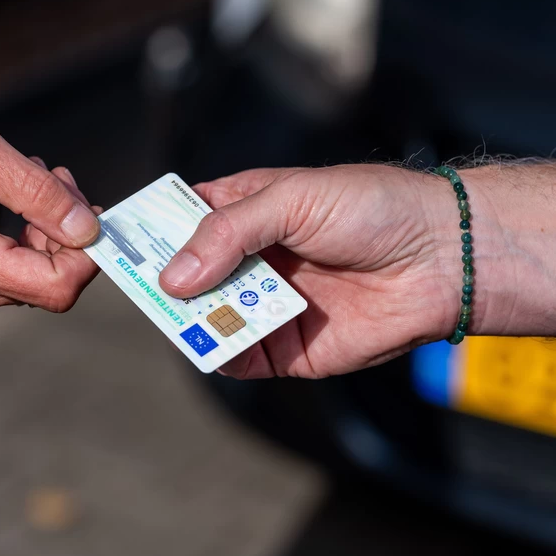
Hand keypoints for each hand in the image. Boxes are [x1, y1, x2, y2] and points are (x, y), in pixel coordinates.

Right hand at [0, 109, 100, 318]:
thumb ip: (37, 192)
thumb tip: (89, 229)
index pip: (57, 287)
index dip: (87, 254)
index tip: (89, 209)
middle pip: (48, 282)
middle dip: (65, 232)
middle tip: (55, 176)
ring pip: (30, 277)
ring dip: (44, 230)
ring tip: (29, 177)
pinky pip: (6, 273)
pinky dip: (21, 238)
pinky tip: (10, 199)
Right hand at [159, 166, 459, 378]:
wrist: (439, 257)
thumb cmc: (370, 208)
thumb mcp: (292, 199)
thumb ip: (228, 232)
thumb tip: (173, 278)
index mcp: (245, 213)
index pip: (181, 221)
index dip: (150, 231)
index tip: (116, 242)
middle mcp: (249, 260)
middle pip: (186, 276)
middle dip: (164, 283)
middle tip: (141, 287)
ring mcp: (265, 304)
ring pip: (206, 317)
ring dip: (192, 318)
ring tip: (185, 312)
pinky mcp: (287, 348)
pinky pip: (240, 356)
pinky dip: (222, 354)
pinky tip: (218, 343)